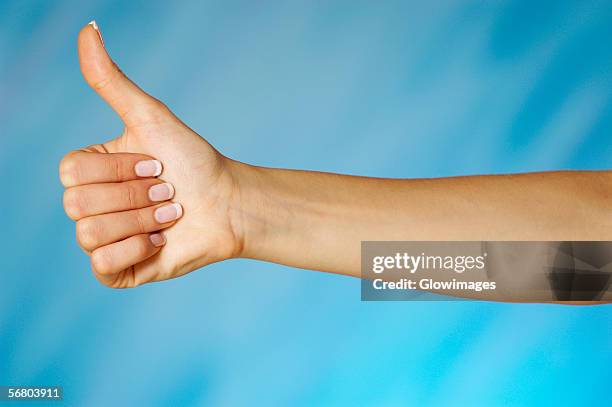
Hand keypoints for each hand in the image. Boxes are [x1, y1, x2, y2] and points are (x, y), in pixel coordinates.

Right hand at [60, 22, 243, 287]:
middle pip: (78, 204)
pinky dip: (138, 249)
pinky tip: (163, 240)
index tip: (157, 163)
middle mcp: (92, 205)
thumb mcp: (150, 117)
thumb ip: (111, 80)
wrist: (230, 204)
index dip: (120, 168)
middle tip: (169, 191)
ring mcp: (105, 240)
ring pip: (89, 234)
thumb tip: (87, 28)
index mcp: (91, 171)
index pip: (71, 172)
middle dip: (136, 195)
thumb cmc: (194, 161)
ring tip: (172, 214)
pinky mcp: (120, 270)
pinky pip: (103, 265)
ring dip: (142, 220)